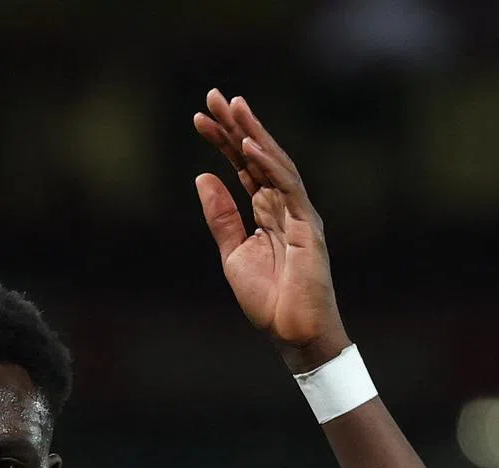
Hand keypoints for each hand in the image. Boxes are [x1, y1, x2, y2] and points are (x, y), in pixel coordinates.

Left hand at [194, 90, 348, 372]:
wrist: (293, 332)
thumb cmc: (269, 299)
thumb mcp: (233, 254)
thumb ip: (221, 217)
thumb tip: (202, 177)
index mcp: (267, 210)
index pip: (242, 167)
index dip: (222, 141)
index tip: (199, 118)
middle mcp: (284, 205)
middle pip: (258, 157)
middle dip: (236, 125)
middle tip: (213, 95)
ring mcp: (298, 213)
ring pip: (275, 164)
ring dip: (253, 133)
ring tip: (232, 106)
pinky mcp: (307, 227)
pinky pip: (288, 188)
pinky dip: (270, 165)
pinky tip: (250, 145)